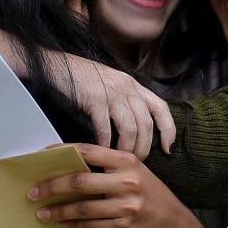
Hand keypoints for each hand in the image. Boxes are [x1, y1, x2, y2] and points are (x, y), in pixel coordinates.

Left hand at [28, 143, 199, 227]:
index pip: (87, 151)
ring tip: (41, 213)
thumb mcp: (135, 171)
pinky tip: (61, 224)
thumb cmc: (150, 194)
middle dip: (51, 186)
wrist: (172, 224)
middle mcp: (127, 181)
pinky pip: (90, 225)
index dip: (61, 152)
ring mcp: (126, 205)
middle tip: (33, 192)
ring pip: (82, 207)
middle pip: (79, 181)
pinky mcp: (123, 226)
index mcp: (126, 161)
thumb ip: (108, 166)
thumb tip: (70, 164)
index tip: (41, 157)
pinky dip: (72, 225)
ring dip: (58, 211)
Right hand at [52, 54, 175, 159]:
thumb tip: (135, 129)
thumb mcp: (112, 84)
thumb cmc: (84, 78)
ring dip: (127, 149)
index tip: (168, 149)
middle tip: (136, 162)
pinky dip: (105, 144)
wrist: (59, 64)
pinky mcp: (94, 100)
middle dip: (144, 148)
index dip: (168, 129)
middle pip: (146, 124)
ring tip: (119, 161)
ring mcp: (111, 94)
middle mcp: (127, 89)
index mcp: (134, 85)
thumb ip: (126, 100)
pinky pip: (105, 128)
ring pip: (130, 128)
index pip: (161, 107)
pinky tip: (102, 152)